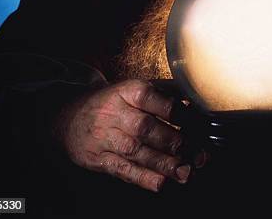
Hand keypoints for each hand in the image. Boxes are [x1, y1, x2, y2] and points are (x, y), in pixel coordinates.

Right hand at [53, 79, 206, 192]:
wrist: (70, 116)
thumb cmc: (113, 102)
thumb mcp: (135, 88)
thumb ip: (166, 94)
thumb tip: (196, 101)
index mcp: (130, 91)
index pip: (157, 101)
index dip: (181, 114)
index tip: (202, 124)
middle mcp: (117, 113)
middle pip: (147, 128)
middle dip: (175, 142)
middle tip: (199, 153)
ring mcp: (107, 137)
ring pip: (137, 152)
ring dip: (164, 164)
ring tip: (187, 171)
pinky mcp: (100, 159)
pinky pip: (123, 170)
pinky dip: (143, 178)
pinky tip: (162, 182)